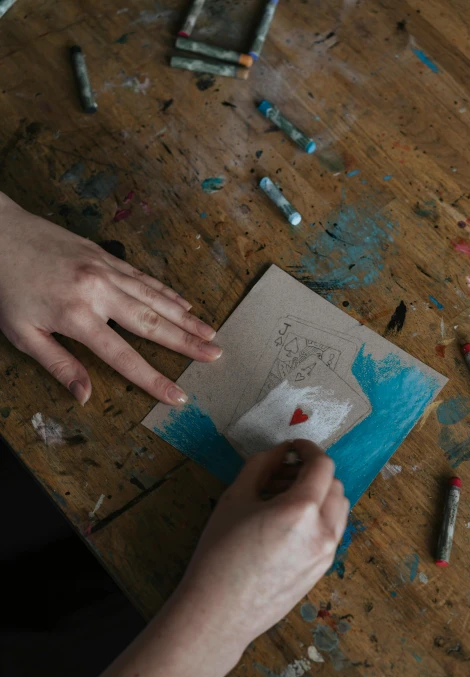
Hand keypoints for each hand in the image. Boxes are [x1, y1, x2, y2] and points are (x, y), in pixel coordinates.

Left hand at [0, 193, 220, 404]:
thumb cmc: (5, 285)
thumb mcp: (22, 333)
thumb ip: (58, 364)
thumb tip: (84, 395)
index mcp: (76, 315)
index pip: (123, 356)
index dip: (153, 379)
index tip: (177, 395)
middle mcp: (99, 291)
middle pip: (152, 323)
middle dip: (187, 343)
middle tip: (215, 355)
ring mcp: (105, 270)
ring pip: (154, 298)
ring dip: (185, 318)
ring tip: (211, 333)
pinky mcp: (105, 256)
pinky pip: (143, 277)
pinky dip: (166, 292)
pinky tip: (183, 303)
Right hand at [178, 440, 349, 651]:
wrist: (219, 613)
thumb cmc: (220, 554)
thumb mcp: (235, 498)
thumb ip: (261, 466)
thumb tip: (280, 452)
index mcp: (301, 510)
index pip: (322, 465)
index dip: (308, 448)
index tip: (292, 447)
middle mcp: (323, 531)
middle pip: (335, 485)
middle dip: (312, 472)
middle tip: (281, 473)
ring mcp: (326, 554)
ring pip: (339, 509)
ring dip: (319, 494)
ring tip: (283, 498)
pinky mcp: (322, 570)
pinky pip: (332, 532)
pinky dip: (319, 517)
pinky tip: (287, 524)